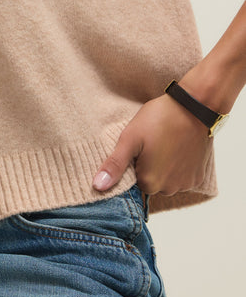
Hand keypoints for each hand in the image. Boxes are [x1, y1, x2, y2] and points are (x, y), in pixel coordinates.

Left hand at [92, 93, 211, 197]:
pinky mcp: (199, 176)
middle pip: (152, 184)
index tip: (139, 149)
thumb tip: (98, 186)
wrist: (194, 107)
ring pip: (168, 181)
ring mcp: (187, 183)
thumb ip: (114, 165)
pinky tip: (178, 149)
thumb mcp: (130, 139)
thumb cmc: (160, 119)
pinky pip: (183, 177)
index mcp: (150, 183)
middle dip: (149, 168)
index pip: (134, 182)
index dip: (134, 164)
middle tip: (152, 144)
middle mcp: (170, 189)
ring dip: (165, 169)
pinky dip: (180, 167)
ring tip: (166, 145)